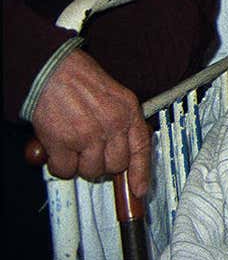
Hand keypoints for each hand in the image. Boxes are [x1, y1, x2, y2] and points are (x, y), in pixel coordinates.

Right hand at [28, 49, 149, 197]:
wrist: (54, 70)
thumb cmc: (82, 80)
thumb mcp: (117, 96)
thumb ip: (123, 121)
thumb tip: (123, 150)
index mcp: (128, 112)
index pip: (141, 149)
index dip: (141, 173)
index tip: (140, 189)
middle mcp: (112, 125)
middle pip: (116, 165)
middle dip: (104, 165)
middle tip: (93, 155)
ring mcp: (88, 135)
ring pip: (91, 171)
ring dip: (82, 166)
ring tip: (75, 149)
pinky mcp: (63, 142)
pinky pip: (65, 170)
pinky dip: (61, 166)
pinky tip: (59, 152)